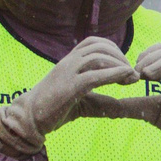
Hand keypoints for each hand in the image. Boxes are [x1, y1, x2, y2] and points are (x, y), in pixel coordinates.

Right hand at [0, 37, 142, 158]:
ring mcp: (67, 73)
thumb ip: (100, 100)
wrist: (29, 118)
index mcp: (68, 62)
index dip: (113, 49)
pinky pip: (94, 75)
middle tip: (132, 73)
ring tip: (130, 78)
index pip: (93, 43)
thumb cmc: (53, 109)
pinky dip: (113, 74)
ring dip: (119, 64)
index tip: (124, 65)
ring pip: (98, 57)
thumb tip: (121, 107)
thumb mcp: (81, 101)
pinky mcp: (69, 87)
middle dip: (120, 56)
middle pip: (99, 47)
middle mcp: (68, 62)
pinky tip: (125, 78)